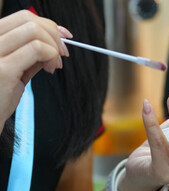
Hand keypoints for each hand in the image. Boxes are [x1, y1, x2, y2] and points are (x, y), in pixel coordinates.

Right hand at [0, 10, 70, 131]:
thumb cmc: (0, 95)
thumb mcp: (17, 68)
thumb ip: (31, 54)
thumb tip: (55, 42)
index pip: (23, 17)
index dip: (48, 24)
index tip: (64, 37)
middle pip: (30, 20)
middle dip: (54, 35)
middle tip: (63, 54)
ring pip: (35, 32)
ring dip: (54, 47)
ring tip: (54, 65)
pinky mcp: (3, 68)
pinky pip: (37, 49)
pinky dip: (51, 56)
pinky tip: (50, 69)